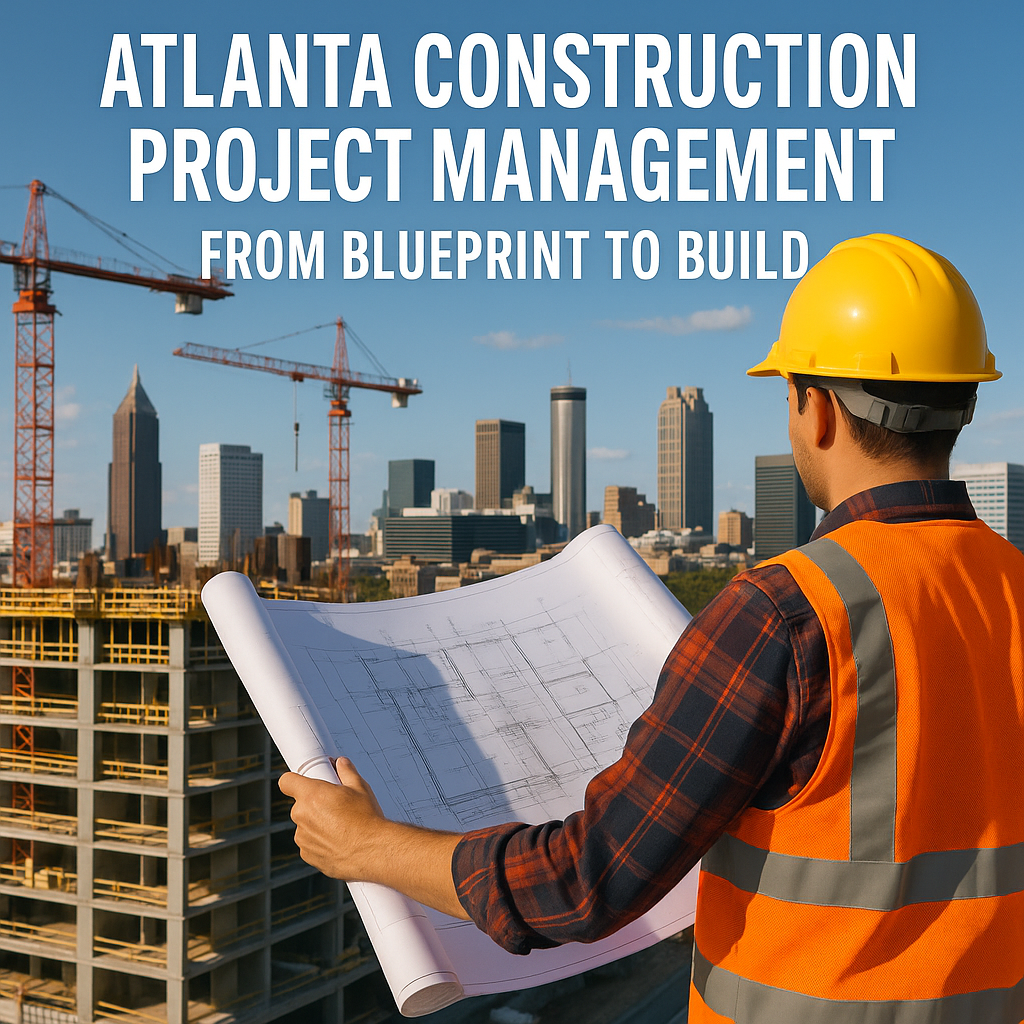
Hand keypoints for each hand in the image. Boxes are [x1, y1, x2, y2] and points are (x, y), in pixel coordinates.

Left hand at [277, 757, 469, 918]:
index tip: (299, 780)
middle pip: (300, 804)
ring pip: (306, 827)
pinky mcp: (313, 858)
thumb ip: (346, 773)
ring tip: (346, 828)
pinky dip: (323, 843)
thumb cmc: (371, 815)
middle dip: (315, 804)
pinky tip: (344, 844)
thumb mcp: (361, 787)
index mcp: (311, 794)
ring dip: (319, 826)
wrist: (377, 853)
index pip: (287, 781)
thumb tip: (340, 762)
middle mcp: (303, 816)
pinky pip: (313, 846)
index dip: (294, 780)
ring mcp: (305, 839)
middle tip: (338, 806)